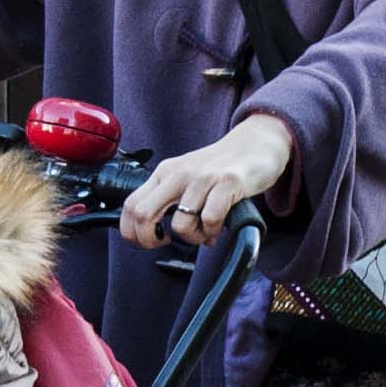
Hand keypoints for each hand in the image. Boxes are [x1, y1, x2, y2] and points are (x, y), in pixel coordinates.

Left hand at [122, 113, 297, 251]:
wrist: (255, 143)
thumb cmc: (220, 167)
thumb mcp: (185, 177)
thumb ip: (169, 199)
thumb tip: (155, 232)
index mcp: (164, 173)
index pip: (130, 205)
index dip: (131, 232)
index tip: (149, 240)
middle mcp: (178, 174)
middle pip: (143, 214)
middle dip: (150, 240)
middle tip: (166, 243)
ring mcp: (202, 178)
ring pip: (180, 224)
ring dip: (193, 239)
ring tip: (204, 233)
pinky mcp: (227, 183)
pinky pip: (210, 219)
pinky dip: (213, 232)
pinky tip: (218, 226)